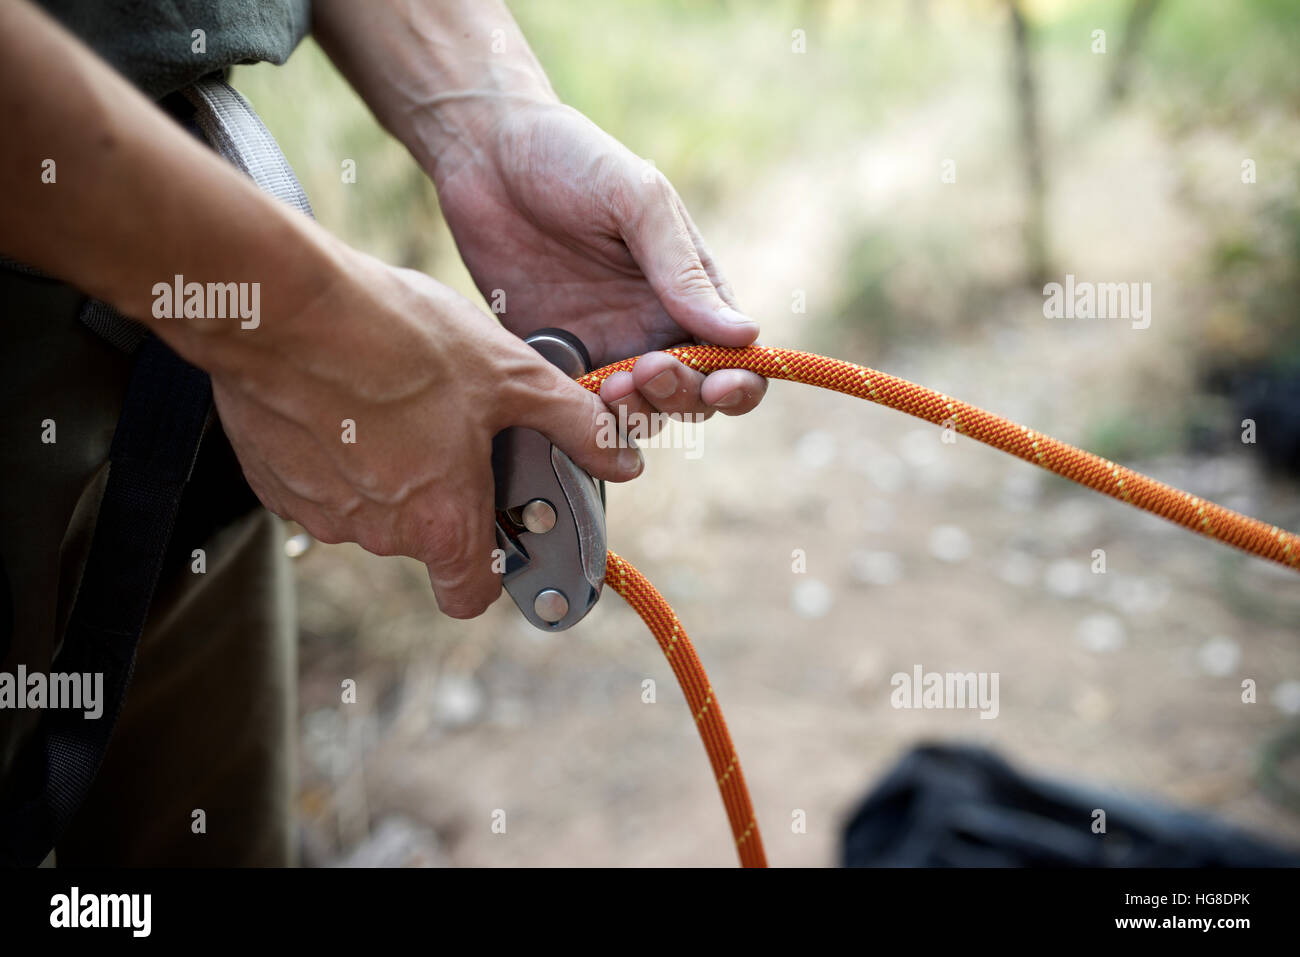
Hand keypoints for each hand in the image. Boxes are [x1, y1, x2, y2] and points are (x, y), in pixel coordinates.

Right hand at [206, 249, 643, 617]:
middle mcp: (377, 532)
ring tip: (399, 396)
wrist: (279, 304)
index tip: (499, 532)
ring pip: (371, 505)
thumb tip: (625, 457)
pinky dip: (339, 452)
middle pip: (425, 537)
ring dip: (390, 466)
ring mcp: (318, 510)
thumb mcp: (511, 374)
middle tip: (453, 424)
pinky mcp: (273, 481)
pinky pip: (321, 480)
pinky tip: (348, 396)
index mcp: (440, 521)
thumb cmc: (399, 339)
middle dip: (443, 491)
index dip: (490, 571)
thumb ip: (575, 424)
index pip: (469, 594)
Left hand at [428, 97, 767, 431]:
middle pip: (692, 396)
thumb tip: (745, 335)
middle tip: (647, 368)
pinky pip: (578, 406)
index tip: (720, 384)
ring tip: (611, 385)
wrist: (485, 153)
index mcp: (691, 289)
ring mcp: (604, 345)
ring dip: (636, 413)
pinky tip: (574, 393)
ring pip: (640, 412)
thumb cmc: (572, 159)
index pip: (737, 356)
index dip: (739, 384)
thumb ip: (683, 272)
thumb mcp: (639, 202)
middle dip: (682, 397)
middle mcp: (654, 326)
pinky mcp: (553, 357)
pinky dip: (585, 416)